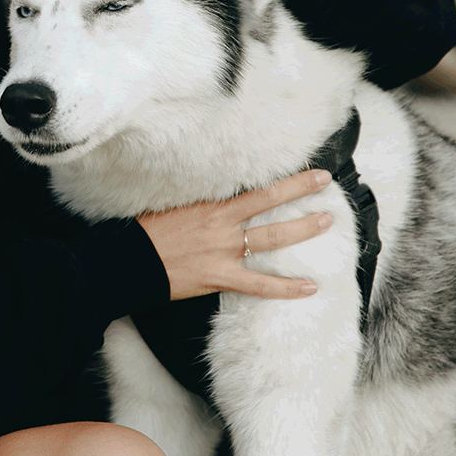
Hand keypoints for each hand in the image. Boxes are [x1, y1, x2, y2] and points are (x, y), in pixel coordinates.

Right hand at [135, 170, 332, 299]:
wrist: (131, 260)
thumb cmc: (147, 232)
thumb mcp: (172, 205)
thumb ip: (198, 201)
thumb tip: (214, 193)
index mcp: (211, 204)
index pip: (253, 186)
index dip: (280, 178)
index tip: (301, 169)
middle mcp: (222, 224)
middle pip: (269, 203)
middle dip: (299, 192)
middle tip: (325, 183)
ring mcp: (224, 251)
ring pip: (271, 238)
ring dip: (301, 229)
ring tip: (325, 221)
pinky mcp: (220, 277)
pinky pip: (260, 284)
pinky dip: (286, 287)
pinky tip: (309, 287)